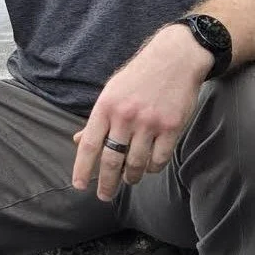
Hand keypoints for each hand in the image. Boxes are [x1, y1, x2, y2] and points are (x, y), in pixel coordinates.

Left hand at [72, 25, 212, 201]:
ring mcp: (150, 123)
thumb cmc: (138, 77)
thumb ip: (98, 119)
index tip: (79, 185)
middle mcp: (125, 116)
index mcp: (106, 107)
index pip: (90, 145)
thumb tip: (79, 142)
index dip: (82, 168)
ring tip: (128, 179)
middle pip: (111, 160)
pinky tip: (148, 167)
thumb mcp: (111, 92)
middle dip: (106, 183)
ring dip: (131, 176)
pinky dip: (152, 168)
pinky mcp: (172, 127)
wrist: (175, 58)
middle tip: (104, 196)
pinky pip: (159, 159)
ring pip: (136, 163)